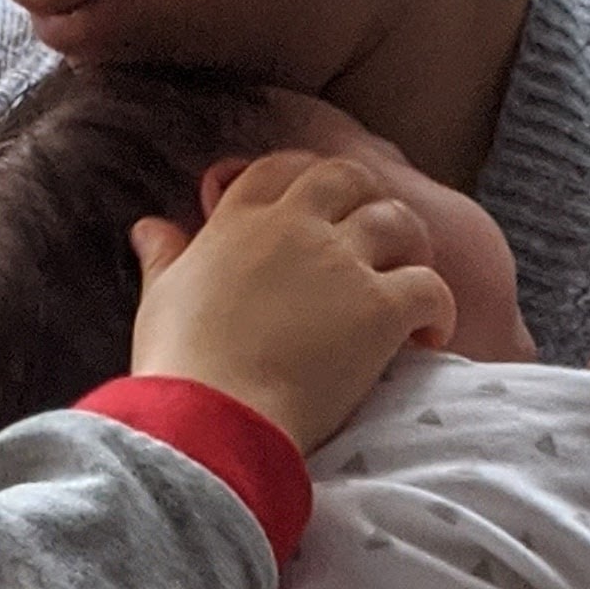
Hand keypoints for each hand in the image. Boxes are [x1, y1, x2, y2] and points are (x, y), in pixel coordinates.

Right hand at [128, 147, 455, 453]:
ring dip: (411, 244)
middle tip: (376, 236)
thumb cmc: (179, 367)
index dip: (304, 176)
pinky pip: (430, 286)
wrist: (213, 419)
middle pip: (346, 178)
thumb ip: (165, 256)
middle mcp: (293, 228)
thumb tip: (150, 226)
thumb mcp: (161, 299)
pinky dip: (439, 308)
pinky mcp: (378, 309)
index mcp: (238, 222)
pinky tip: (430, 334)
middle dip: (366, 197)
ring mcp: (340, 264)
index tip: (318, 203)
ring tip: (409, 279)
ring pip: (398, 220)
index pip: (279, 169)